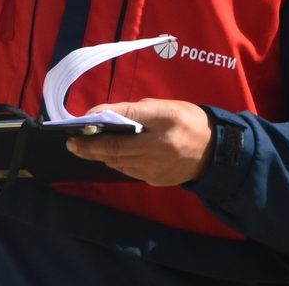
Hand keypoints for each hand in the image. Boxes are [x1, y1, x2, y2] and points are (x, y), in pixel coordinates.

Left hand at [65, 99, 214, 185]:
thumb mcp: (164, 107)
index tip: (79, 123)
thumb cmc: (188, 121)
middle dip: (90, 147)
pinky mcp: (155, 180)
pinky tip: (109, 155)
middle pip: (115, 150)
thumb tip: (102, 115)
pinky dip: (116, 162)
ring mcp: (157, 169)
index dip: (98, 123)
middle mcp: (159, 150)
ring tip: (85, 148)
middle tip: (72, 143)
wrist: (216, 152)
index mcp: (163, 124)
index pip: (123, 122)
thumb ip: (133, 111)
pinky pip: (128, 171)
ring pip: (118, 163)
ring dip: (101, 156)